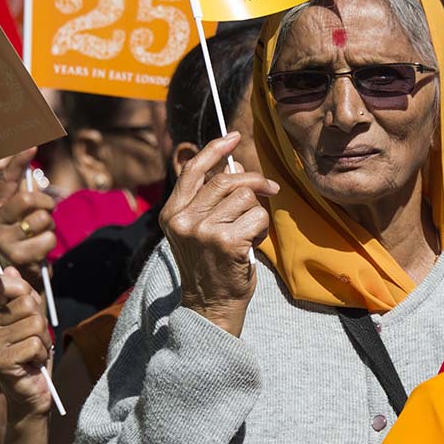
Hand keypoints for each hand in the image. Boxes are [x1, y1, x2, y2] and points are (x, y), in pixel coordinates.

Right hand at [0, 148, 56, 285]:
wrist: (14, 278)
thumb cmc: (21, 237)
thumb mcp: (18, 214)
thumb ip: (21, 190)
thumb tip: (30, 154)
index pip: (5, 179)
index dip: (18, 161)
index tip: (32, 144)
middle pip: (28, 199)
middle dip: (46, 203)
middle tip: (46, 209)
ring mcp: (2, 239)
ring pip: (42, 219)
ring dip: (49, 226)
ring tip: (38, 233)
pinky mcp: (17, 257)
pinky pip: (48, 238)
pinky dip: (50, 242)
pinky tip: (39, 250)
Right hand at [0, 269, 53, 420]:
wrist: (30, 389)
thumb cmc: (31, 350)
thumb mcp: (30, 317)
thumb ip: (23, 294)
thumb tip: (9, 269)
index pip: (1, 282)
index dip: (23, 289)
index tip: (28, 306)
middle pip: (28, 303)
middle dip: (40, 322)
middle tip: (33, 338)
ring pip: (35, 324)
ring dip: (42, 340)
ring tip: (32, 352)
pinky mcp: (0, 361)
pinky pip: (35, 344)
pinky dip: (41, 354)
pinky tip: (31, 364)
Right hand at [160, 132, 278, 336]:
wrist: (211, 306)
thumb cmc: (212, 266)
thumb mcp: (198, 230)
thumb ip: (209, 200)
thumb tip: (235, 165)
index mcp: (172, 213)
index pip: (193, 170)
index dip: (215, 149)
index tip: (233, 137)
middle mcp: (183, 219)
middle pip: (226, 179)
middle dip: (255, 180)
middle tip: (271, 187)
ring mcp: (203, 230)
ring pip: (246, 197)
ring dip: (257, 212)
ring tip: (249, 233)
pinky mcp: (227, 241)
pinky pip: (258, 216)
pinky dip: (263, 228)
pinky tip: (252, 245)